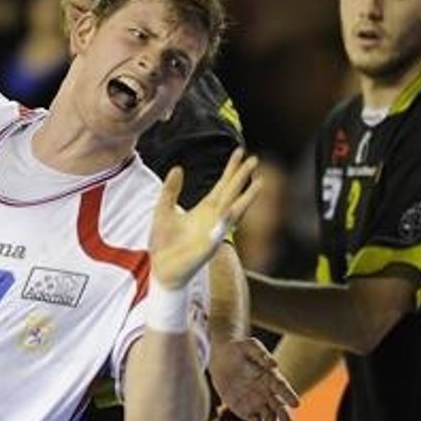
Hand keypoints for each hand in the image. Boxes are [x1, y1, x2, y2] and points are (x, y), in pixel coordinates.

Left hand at [150, 149, 260, 289]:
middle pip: (231, 193)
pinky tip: (230, 210)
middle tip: (255, 159)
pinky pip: (217, 234)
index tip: (240, 151)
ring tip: (259, 182)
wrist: (161, 268)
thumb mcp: (162, 210)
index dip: (231, 169)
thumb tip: (178, 168)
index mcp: (204, 210)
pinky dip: (224, 223)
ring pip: (234, 212)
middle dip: (242, 177)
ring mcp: (212, 233)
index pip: (222, 186)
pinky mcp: (206, 249)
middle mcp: (213, 219)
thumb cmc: (164, 242)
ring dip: (246, 198)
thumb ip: (170, 191)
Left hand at [208, 337, 297, 420]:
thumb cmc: (238, 349)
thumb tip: (273, 364)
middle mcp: (267, 392)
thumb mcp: (248, 346)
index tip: (296, 404)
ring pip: (268, 418)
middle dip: (283, 417)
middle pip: (278, 406)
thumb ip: (260, 354)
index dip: (289, 395)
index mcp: (271, 377)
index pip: (282, 387)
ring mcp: (258, 403)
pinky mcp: (246, 411)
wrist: (222, 358)